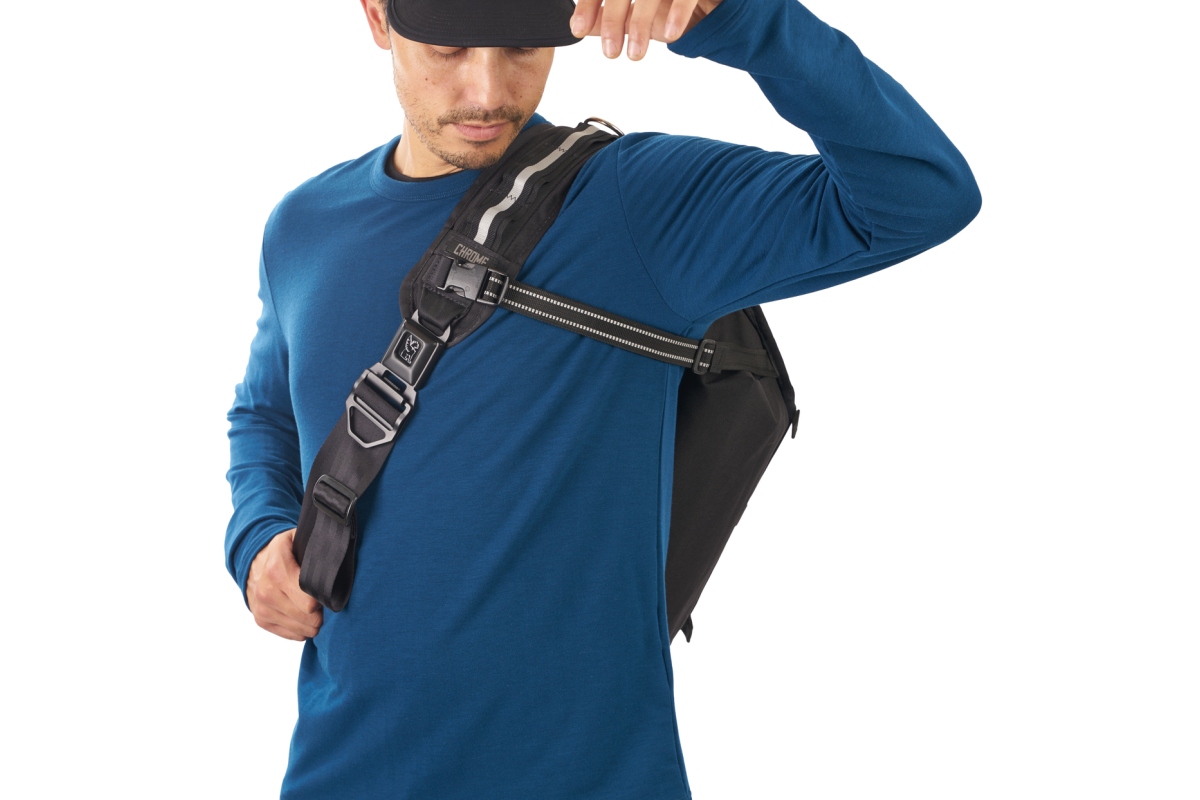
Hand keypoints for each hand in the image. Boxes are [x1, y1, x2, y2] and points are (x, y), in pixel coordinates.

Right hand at [245, 528, 322, 640]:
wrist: (255, 558)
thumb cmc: (286, 549)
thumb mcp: (299, 538)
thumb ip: (318, 548)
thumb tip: (336, 560)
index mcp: (277, 569)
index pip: (310, 601)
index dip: (324, 597)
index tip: (325, 589)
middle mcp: (266, 591)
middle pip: (309, 618)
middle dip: (321, 611)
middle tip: (322, 598)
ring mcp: (262, 607)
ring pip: (302, 629)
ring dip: (313, 621)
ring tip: (313, 605)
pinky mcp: (261, 620)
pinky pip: (293, 635)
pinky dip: (303, 627)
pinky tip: (303, 613)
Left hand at [570, 0, 723, 60]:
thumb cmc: (665, 2)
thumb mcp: (634, 9)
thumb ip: (607, 14)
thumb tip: (580, 26)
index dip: (588, 6)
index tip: (578, 29)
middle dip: (613, 20)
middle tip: (610, 52)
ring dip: (640, 25)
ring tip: (635, 55)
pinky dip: (677, 14)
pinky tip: (671, 36)